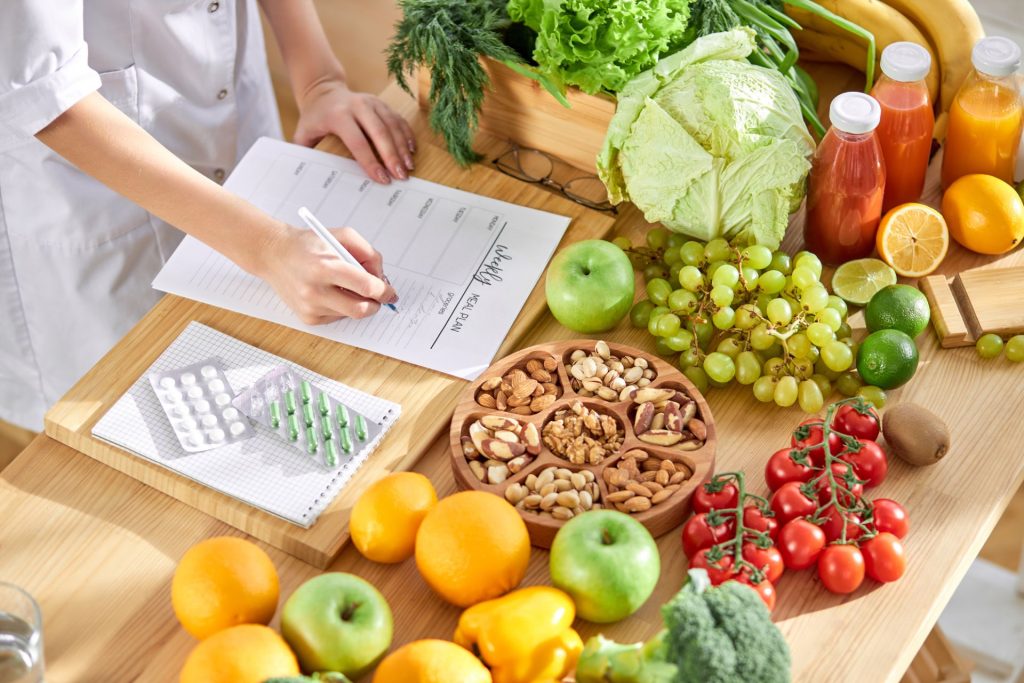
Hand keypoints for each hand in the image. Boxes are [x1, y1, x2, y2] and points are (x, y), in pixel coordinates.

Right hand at [260, 224, 397, 324]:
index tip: (390, 292)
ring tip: (345, 285)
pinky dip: (342, 306)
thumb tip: (382, 279)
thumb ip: (368, 254)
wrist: (274, 254)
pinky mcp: (307, 318)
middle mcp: (315, 290)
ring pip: (350, 314)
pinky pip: (337, 317)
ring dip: (357, 303)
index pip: (365, 287)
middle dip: (375, 304)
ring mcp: (310, 307)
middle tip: (378, 297)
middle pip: (360, 309)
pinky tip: (330, 292)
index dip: (384, 291)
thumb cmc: (309, 244)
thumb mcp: (342, 236)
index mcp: (325, 267)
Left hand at [295, 78, 415, 183]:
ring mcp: (372, 102)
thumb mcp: (303, 133)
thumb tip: (308, 177)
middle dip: (392, 156)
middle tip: (401, 176)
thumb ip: (304, 152)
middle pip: (380, 132)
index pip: (358, 141)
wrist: (323, 91)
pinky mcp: (382, 103)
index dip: (370, 162)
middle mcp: (358, 105)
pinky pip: (398, 119)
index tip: (381, 178)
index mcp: (338, 115)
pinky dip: (406, 135)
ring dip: (402, 147)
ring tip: (408, 167)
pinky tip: (411, 150)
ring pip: (392, 125)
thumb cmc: (314, 118)